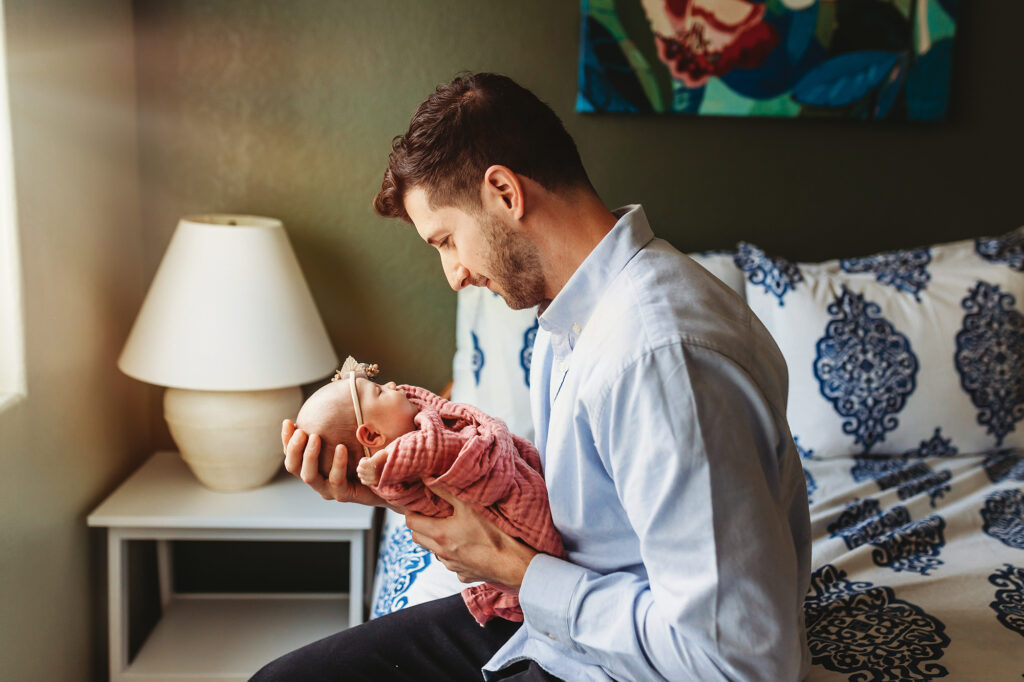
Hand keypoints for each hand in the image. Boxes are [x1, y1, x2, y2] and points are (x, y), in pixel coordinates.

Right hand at [281, 419, 384, 506]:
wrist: (387, 479)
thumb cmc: (366, 455)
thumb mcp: (350, 436)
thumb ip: (338, 423)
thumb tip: (331, 395)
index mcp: (313, 465)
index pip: (292, 453)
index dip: (286, 439)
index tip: (288, 421)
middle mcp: (317, 478)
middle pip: (293, 466)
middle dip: (293, 448)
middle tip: (301, 431)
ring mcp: (328, 488)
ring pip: (309, 476)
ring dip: (310, 455)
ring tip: (316, 437)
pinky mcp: (344, 494)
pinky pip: (336, 479)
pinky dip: (337, 463)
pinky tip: (341, 447)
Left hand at [356, 449, 387, 486]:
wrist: (394, 465)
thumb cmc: (386, 457)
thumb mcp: (382, 453)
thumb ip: (375, 456)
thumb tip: (367, 461)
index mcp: (374, 464)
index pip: (361, 464)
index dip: (363, 461)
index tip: (368, 459)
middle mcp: (373, 473)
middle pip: (359, 470)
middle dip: (362, 466)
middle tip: (368, 463)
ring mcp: (374, 479)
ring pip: (360, 475)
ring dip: (363, 471)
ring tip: (369, 468)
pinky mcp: (374, 482)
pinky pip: (363, 481)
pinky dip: (364, 477)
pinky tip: (369, 473)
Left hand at [405, 483, 536, 586]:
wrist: (513, 563)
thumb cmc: (493, 532)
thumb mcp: (469, 505)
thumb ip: (445, 490)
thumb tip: (427, 479)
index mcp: (439, 534)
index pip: (411, 523)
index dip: (411, 512)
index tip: (417, 504)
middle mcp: (441, 553)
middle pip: (418, 539)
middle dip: (420, 526)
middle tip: (430, 514)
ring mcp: (452, 566)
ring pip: (435, 552)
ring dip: (436, 540)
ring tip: (451, 528)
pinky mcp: (464, 574)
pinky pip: (453, 564)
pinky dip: (454, 554)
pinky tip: (468, 546)